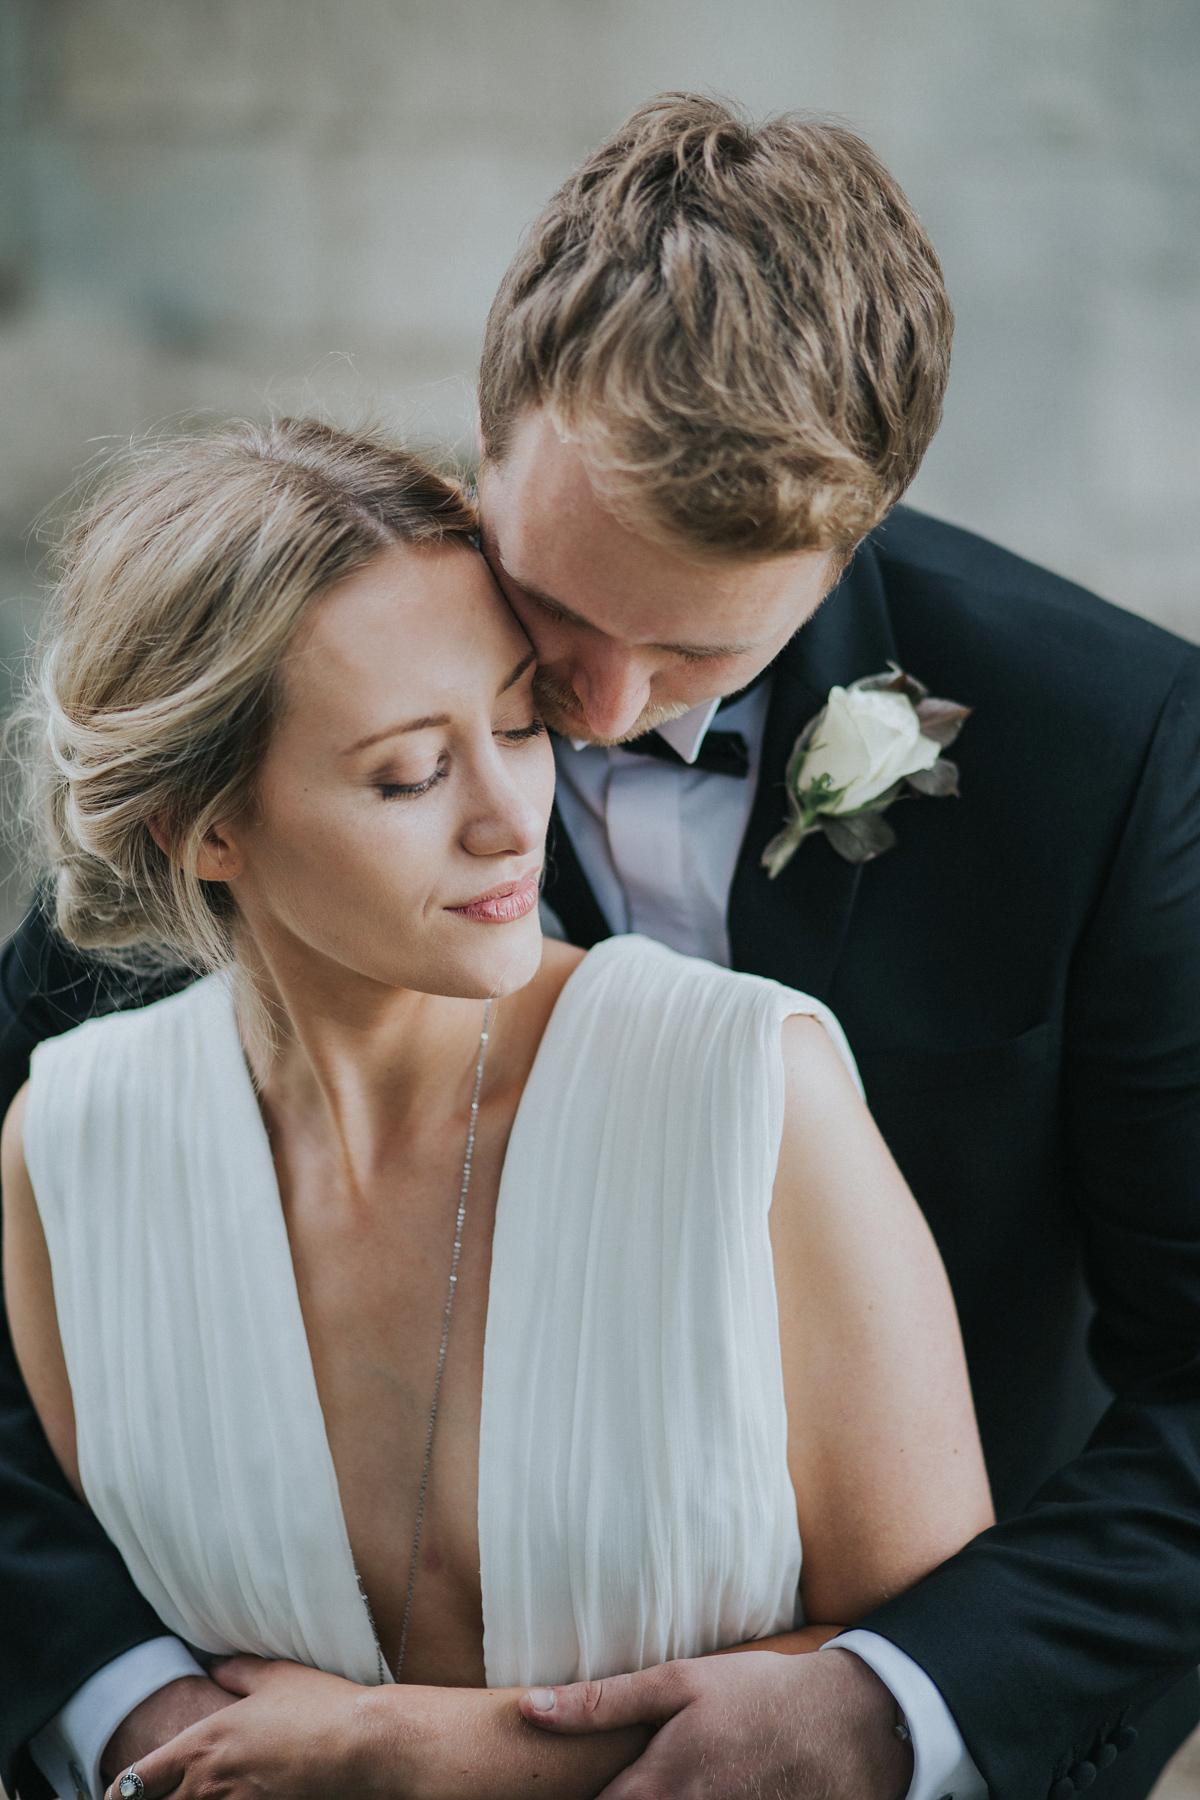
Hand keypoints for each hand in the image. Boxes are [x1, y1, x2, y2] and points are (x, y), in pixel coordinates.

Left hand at [102, 1658, 382, 1799]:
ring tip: (196, 1791)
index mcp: (203, 1743)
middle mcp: (209, 1782)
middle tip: (151, 1794)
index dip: (120, 1789)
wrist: (361, 1745)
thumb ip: (235, 1671)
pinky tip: (234, 1797)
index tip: (116, 1793)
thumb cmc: (319, 1706)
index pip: (138, 1778)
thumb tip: (214, 1666)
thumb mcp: (274, 1676)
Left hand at [519, 1644, 913, 1799]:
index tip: (555, 1787)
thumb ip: (602, 1702)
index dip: (581, 1797)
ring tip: (691, 1773)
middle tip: (637, 1775)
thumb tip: (530, 1709)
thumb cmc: (759, 1693)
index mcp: (655, 1790)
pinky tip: (717, 1783)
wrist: (850, 1722)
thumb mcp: (680, 1682)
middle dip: (625, 1799)